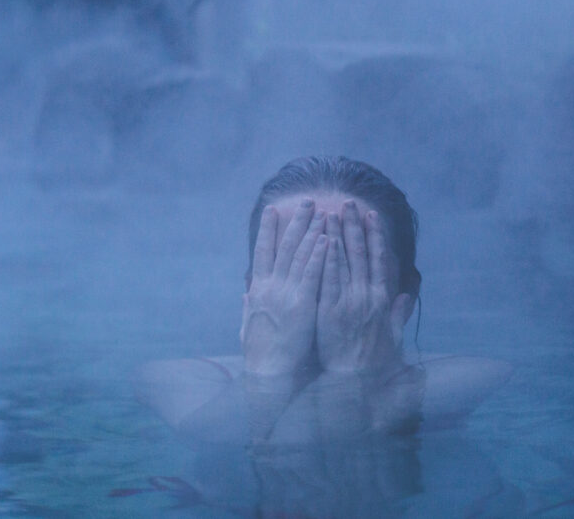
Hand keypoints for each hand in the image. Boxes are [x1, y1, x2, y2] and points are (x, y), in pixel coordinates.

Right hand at [241, 200, 326, 375]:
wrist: (269, 373)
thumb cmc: (261, 353)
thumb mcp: (249, 324)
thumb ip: (250, 305)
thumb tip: (246, 291)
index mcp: (259, 290)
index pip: (263, 252)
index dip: (268, 229)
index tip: (272, 209)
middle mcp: (271, 286)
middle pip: (284, 246)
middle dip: (296, 221)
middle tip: (307, 201)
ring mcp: (286, 293)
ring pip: (300, 255)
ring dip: (311, 231)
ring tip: (321, 211)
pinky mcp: (302, 304)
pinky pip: (313, 274)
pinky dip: (319, 255)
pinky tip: (327, 239)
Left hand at [316, 201, 410, 372]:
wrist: (354, 382)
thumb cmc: (373, 362)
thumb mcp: (392, 336)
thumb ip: (398, 314)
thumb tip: (406, 296)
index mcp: (382, 298)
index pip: (379, 259)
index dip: (375, 235)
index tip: (371, 215)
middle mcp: (367, 295)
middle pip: (361, 253)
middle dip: (354, 225)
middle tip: (347, 203)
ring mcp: (349, 300)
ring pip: (344, 260)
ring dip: (338, 234)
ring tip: (331, 212)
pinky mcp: (331, 309)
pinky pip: (328, 278)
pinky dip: (327, 258)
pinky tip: (323, 240)